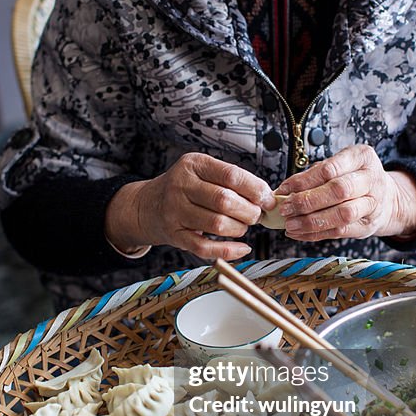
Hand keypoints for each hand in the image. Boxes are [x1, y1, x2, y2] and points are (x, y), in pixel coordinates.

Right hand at [105, 153, 275, 260]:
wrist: (147, 205)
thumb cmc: (185, 188)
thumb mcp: (202, 171)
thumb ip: (231, 180)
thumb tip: (266, 196)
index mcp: (193, 164)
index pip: (231, 175)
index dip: (255, 189)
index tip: (268, 199)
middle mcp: (181, 186)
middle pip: (225, 201)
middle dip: (249, 211)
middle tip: (256, 215)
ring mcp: (175, 212)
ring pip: (217, 224)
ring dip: (240, 229)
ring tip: (243, 226)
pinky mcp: (174, 235)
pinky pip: (205, 248)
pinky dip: (229, 250)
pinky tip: (242, 248)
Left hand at [276, 145, 415, 241]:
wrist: (387, 198)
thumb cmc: (355, 178)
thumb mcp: (340, 165)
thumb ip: (315, 174)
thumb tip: (285, 190)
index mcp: (362, 157)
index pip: (330, 169)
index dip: (304, 180)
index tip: (283, 189)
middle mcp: (372, 179)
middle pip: (338, 191)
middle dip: (307, 201)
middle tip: (286, 208)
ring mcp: (373, 204)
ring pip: (342, 214)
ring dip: (311, 221)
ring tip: (290, 224)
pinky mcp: (368, 226)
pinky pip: (340, 232)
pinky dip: (316, 234)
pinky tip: (299, 233)